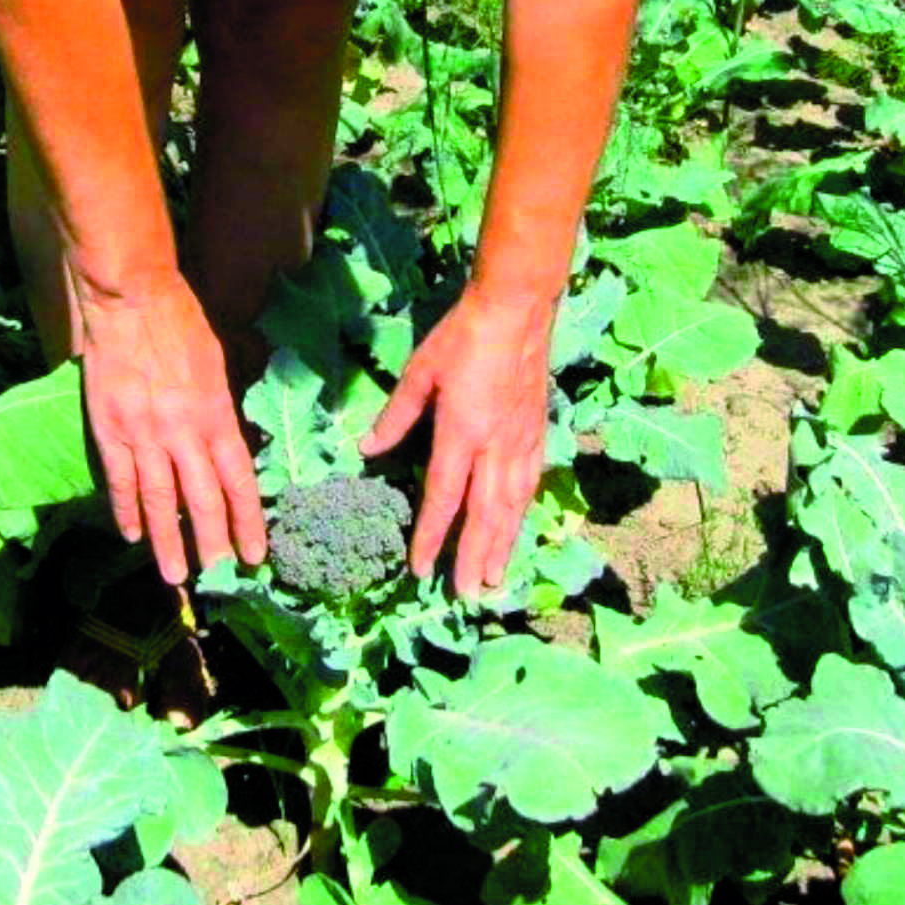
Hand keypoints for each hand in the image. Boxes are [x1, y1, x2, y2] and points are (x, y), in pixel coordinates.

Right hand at [75, 273, 267, 585]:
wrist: (131, 299)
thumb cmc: (181, 324)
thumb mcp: (217, 365)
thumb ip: (222, 411)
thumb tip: (230, 448)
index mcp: (216, 415)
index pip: (238, 480)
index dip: (248, 521)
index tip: (256, 555)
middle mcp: (183, 432)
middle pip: (202, 501)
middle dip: (213, 545)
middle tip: (220, 580)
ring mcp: (144, 435)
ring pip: (160, 501)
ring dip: (169, 543)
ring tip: (175, 577)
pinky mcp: (110, 430)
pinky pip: (121, 481)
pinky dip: (127, 511)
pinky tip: (133, 537)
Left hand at [361, 282, 553, 596]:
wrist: (517, 309)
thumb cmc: (462, 336)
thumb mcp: (419, 372)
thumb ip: (396, 416)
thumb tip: (367, 449)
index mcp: (461, 432)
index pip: (443, 497)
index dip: (431, 537)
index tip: (420, 569)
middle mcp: (495, 445)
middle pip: (484, 513)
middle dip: (473, 557)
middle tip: (467, 595)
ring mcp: (521, 441)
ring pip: (512, 505)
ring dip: (502, 544)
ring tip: (494, 578)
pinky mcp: (538, 432)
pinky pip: (530, 484)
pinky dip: (522, 513)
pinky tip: (517, 527)